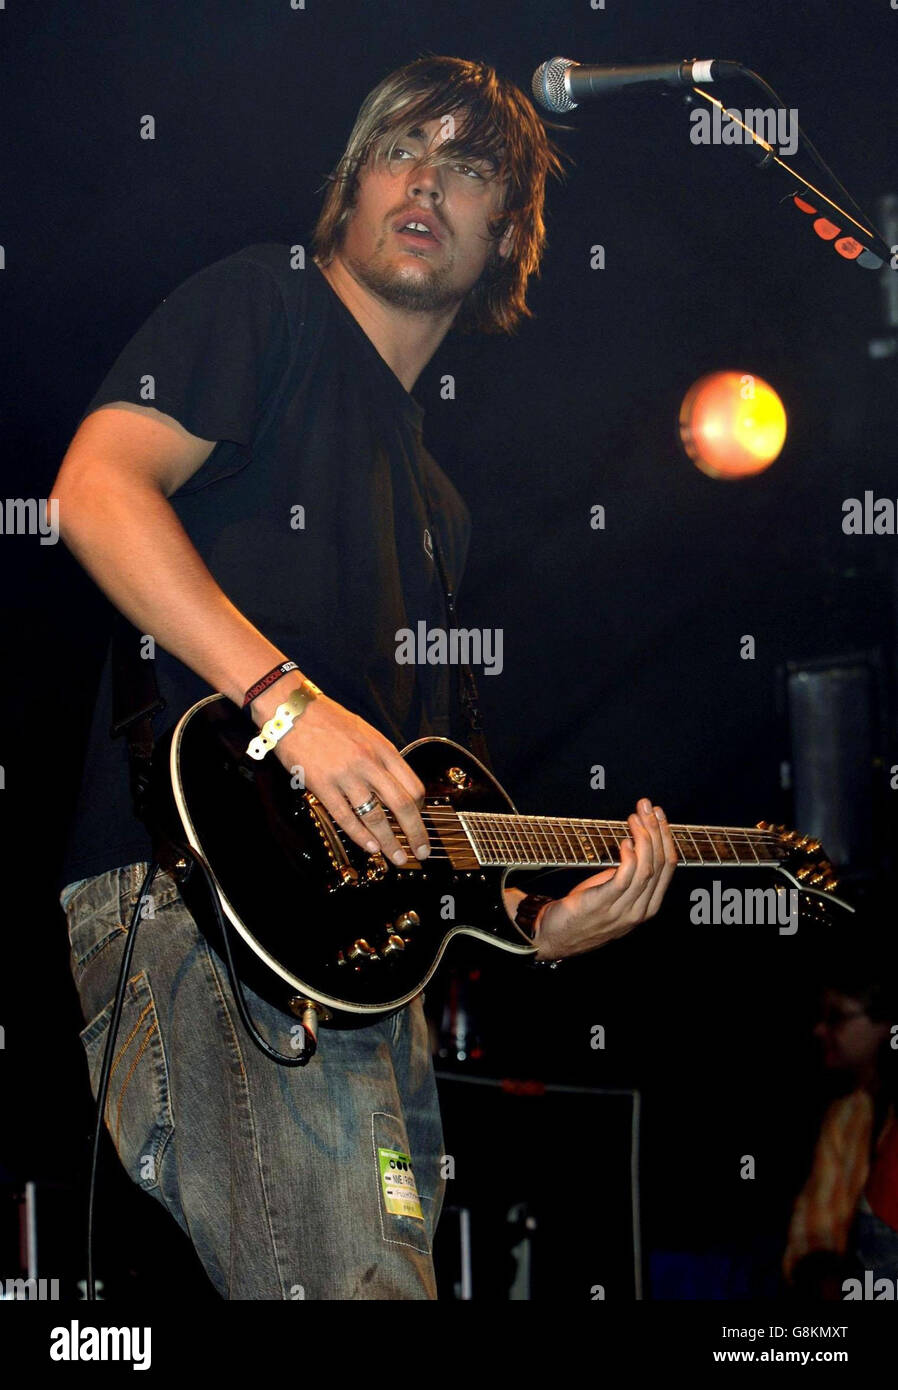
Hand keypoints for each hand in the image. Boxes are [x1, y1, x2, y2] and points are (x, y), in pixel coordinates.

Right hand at [255, 683, 429, 864]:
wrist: (292, 710)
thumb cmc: (328, 720)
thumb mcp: (365, 732)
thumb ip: (380, 757)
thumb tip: (394, 784)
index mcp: (383, 749)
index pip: (413, 786)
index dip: (421, 810)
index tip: (420, 822)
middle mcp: (369, 763)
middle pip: (402, 805)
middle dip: (415, 833)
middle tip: (421, 852)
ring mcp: (346, 775)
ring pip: (375, 816)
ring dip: (389, 842)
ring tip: (396, 858)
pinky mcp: (322, 785)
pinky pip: (345, 817)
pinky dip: (360, 836)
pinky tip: (370, 848)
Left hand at [532, 799, 677, 959]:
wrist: (556, 935)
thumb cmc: (586, 910)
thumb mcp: (616, 893)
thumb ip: (631, 876)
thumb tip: (638, 841)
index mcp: (649, 905)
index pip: (668, 866)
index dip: (666, 837)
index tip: (658, 814)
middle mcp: (641, 909)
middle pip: (659, 864)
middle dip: (656, 830)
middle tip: (647, 807)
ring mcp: (624, 909)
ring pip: (646, 868)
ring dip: (643, 838)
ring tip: (635, 818)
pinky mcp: (604, 904)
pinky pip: (625, 878)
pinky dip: (629, 857)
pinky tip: (625, 841)